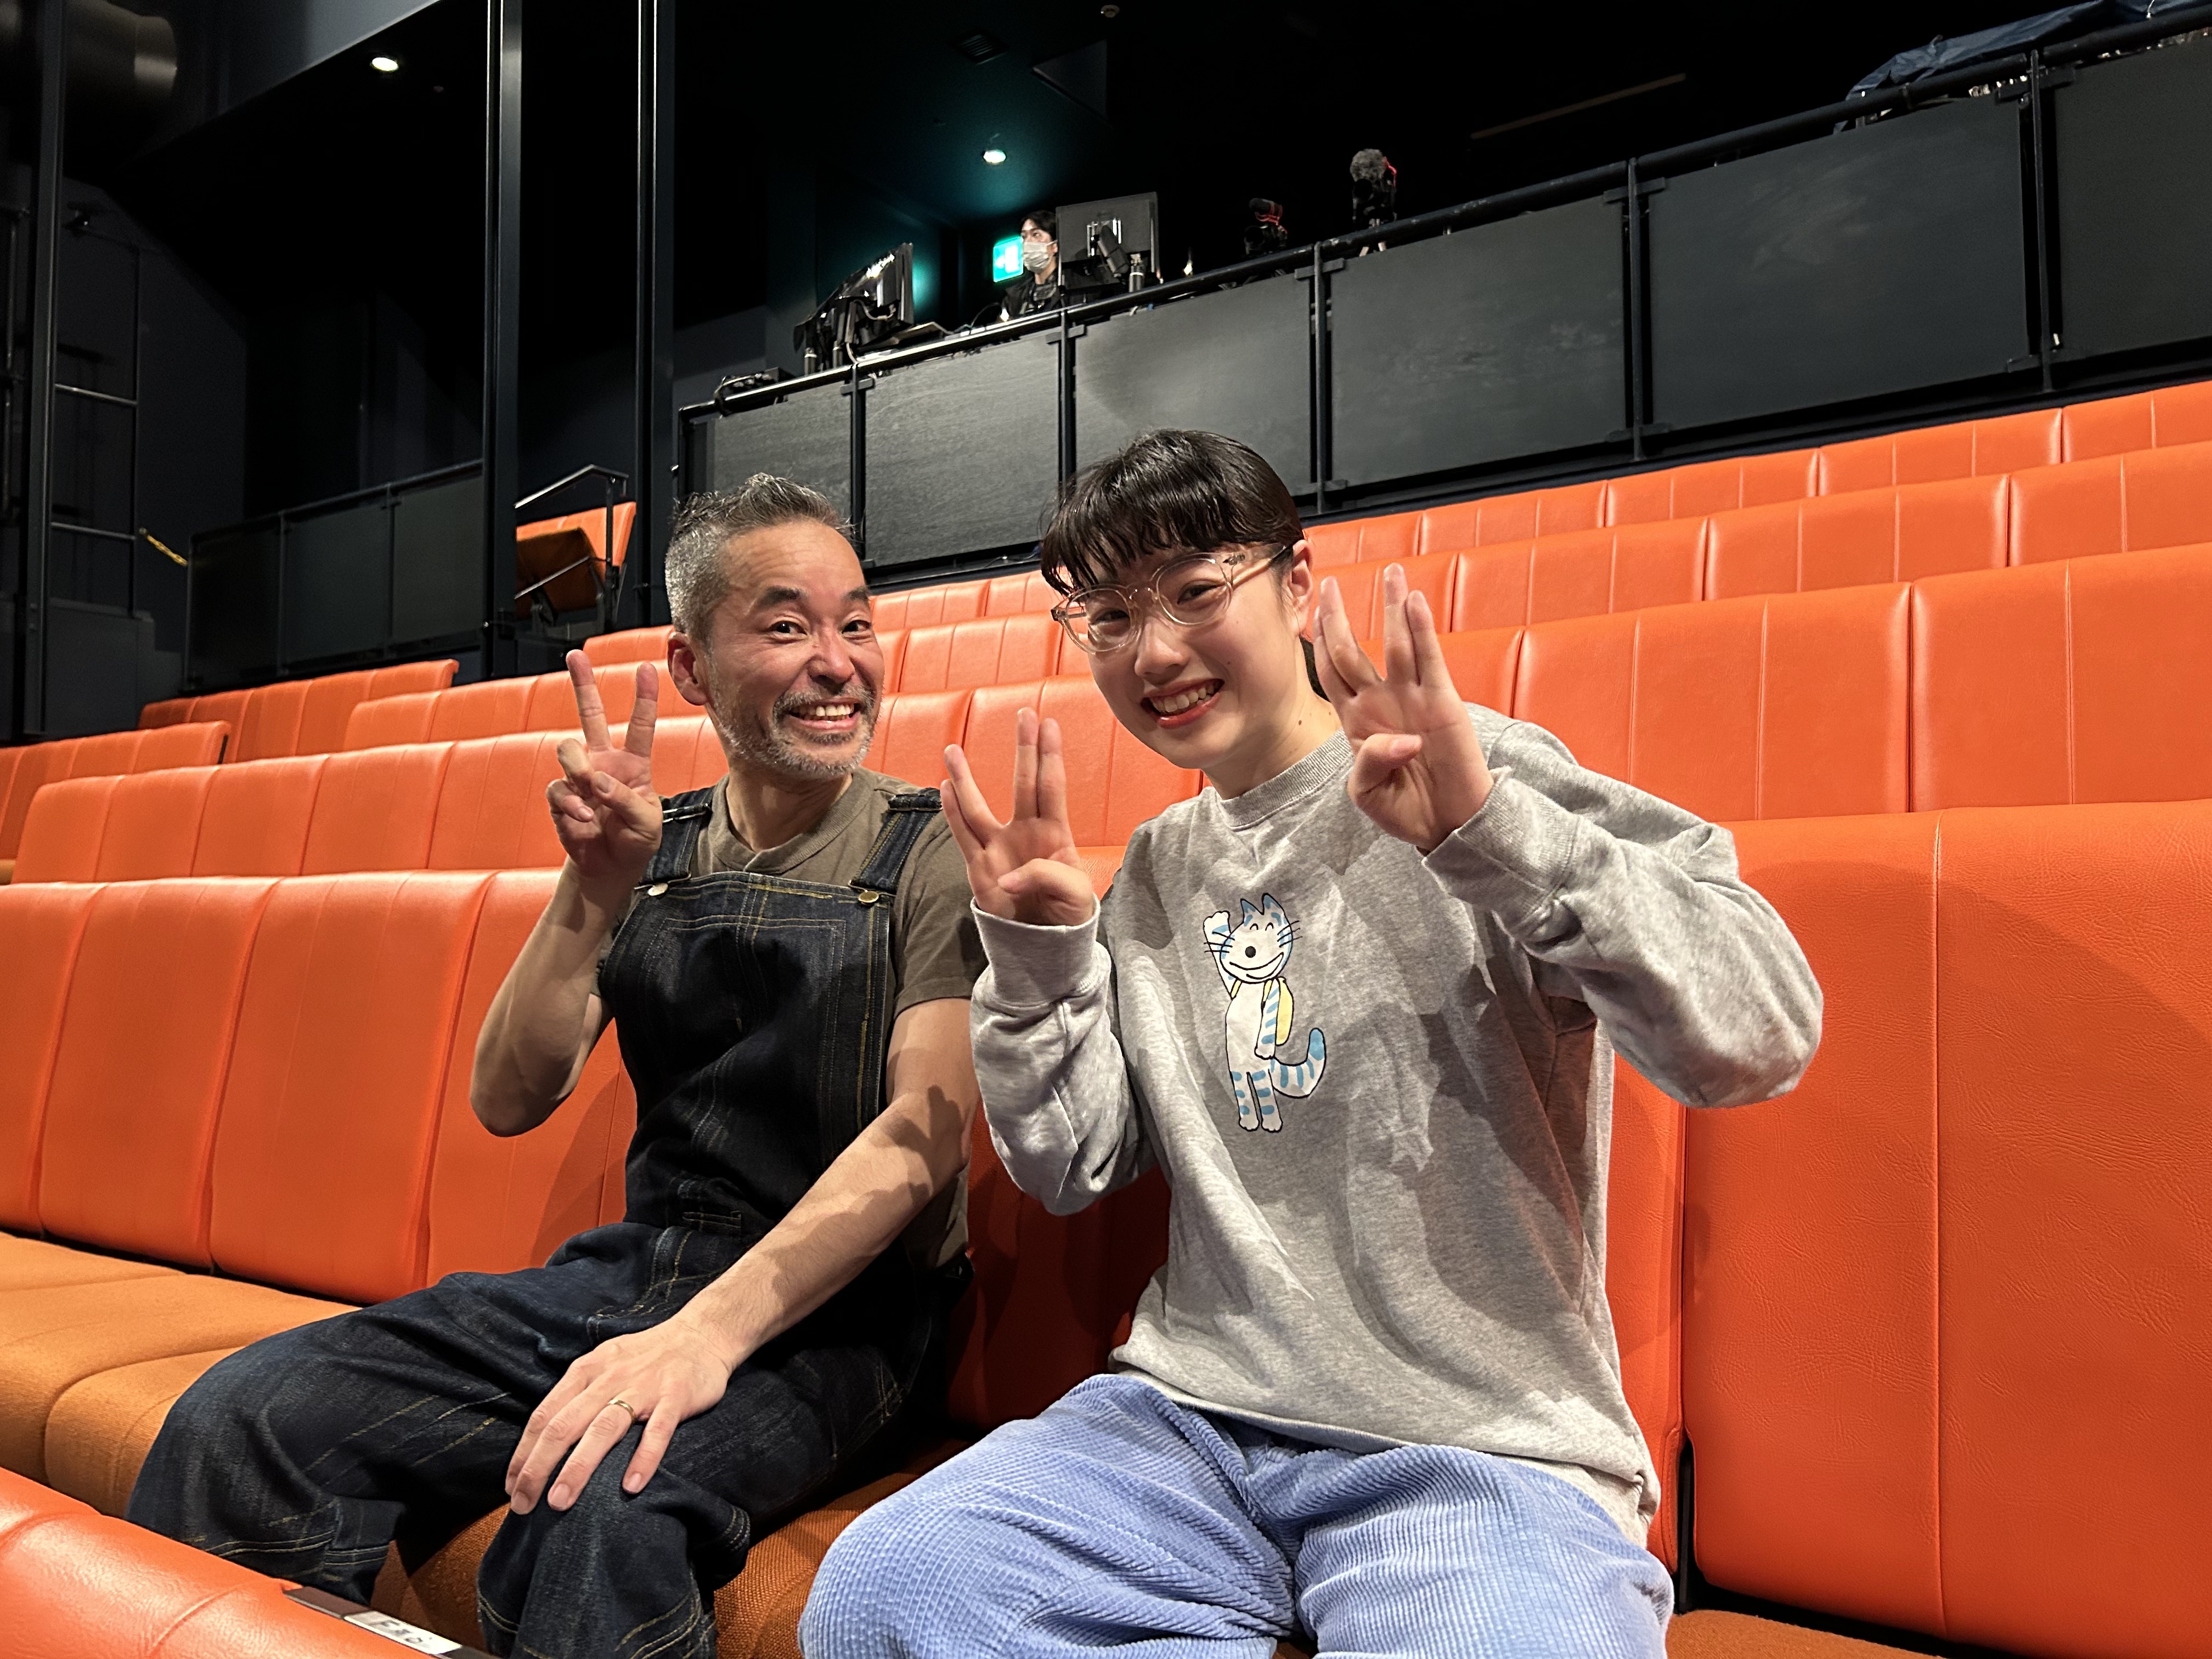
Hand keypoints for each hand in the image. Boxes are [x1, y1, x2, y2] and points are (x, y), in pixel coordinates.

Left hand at [505, 1315, 732, 1512]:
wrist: (702, 1334)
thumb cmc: (647, 1357)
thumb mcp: (603, 1365)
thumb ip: (578, 1396)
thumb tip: (543, 1441)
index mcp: (586, 1371)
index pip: (544, 1415)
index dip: (523, 1453)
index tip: (511, 1487)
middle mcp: (609, 1378)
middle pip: (565, 1425)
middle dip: (538, 1467)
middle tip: (524, 1504)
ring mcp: (644, 1386)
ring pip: (604, 1428)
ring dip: (578, 1467)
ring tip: (560, 1501)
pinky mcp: (676, 1395)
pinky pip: (658, 1430)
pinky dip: (644, 1457)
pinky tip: (631, 1486)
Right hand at [546, 651, 660, 891]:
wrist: (610, 868)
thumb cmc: (635, 841)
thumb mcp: (647, 822)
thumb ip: (627, 799)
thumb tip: (598, 781)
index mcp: (633, 764)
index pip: (639, 725)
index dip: (643, 697)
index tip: (647, 668)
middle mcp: (604, 763)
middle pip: (590, 716)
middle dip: (582, 685)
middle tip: (575, 656)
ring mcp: (580, 778)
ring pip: (568, 750)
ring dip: (578, 769)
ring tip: (590, 792)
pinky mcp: (561, 798)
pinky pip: (559, 789)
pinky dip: (571, 805)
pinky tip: (584, 819)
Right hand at [941, 708, 1093, 925]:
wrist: (1047, 941)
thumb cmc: (1068, 912)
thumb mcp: (1075, 895)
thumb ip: (1047, 877)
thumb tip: (1009, 879)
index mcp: (1055, 833)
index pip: (1051, 785)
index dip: (1049, 755)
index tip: (1049, 723)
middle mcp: (1025, 832)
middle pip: (1023, 783)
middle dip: (1024, 748)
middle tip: (1024, 713)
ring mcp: (999, 847)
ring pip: (978, 806)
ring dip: (965, 778)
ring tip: (952, 748)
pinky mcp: (979, 868)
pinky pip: (963, 836)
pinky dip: (952, 813)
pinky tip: (945, 788)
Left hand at [1312, 564, 1493, 853]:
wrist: (1447, 823)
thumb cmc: (1405, 810)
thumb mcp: (1369, 795)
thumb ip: (1368, 765)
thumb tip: (1400, 740)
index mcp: (1356, 722)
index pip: (1330, 673)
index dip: (1319, 644)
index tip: (1308, 613)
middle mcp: (1381, 702)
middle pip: (1353, 650)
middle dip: (1340, 616)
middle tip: (1329, 583)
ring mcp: (1412, 698)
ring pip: (1396, 644)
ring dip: (1392, 608)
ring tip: (1391, 573)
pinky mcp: (1443, 702)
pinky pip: (1430, 660)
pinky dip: (1423, 630)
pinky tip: (1416, 602)